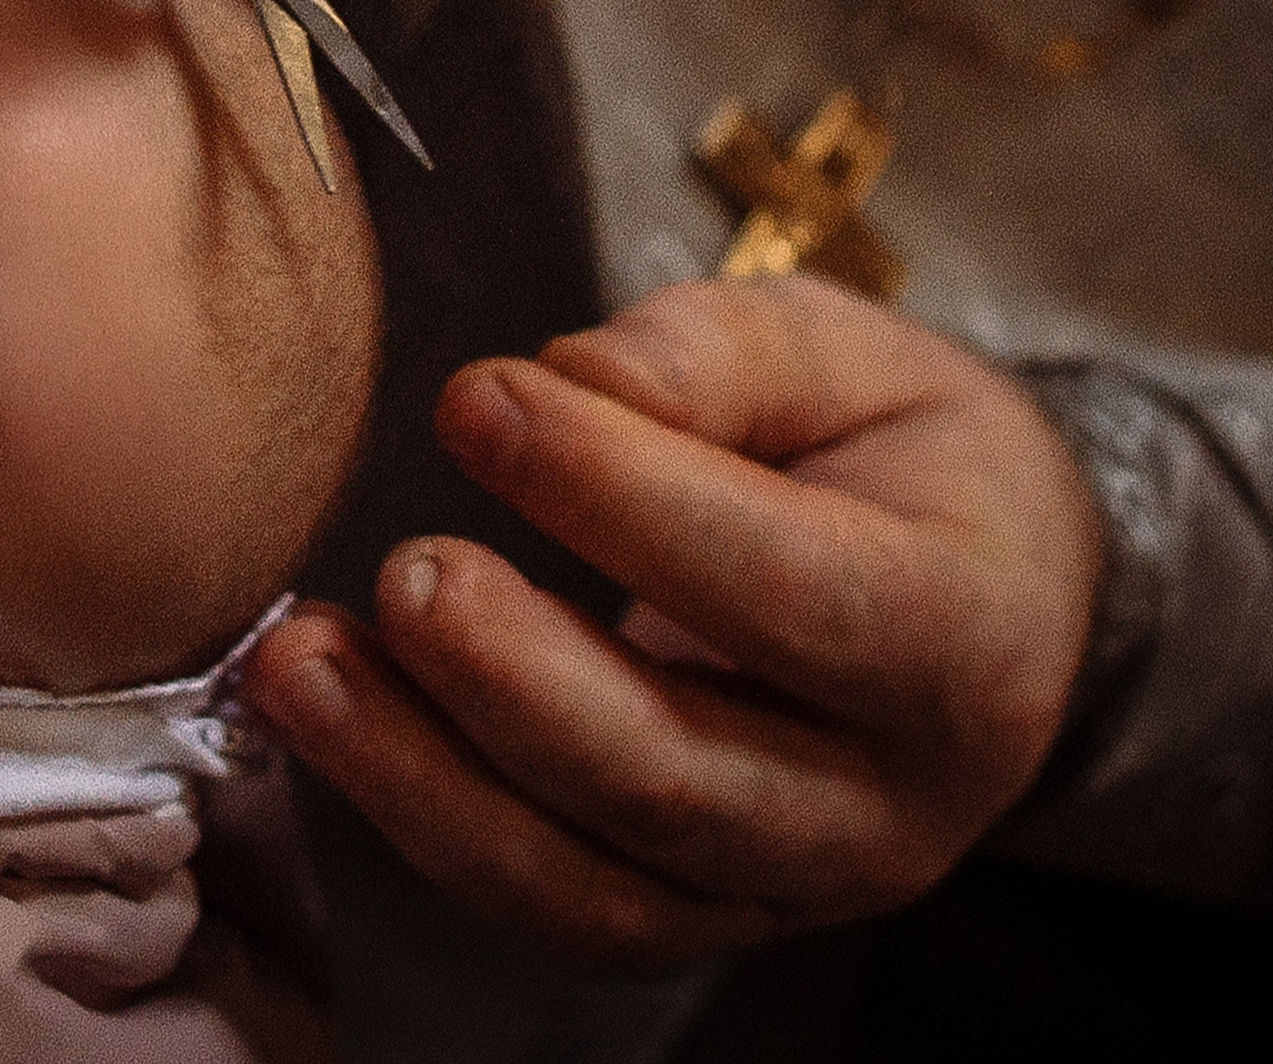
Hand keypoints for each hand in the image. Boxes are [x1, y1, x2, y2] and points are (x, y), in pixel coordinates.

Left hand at [242, 276, 1103, 970]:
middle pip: (672, 777)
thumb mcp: (841, 357)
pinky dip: (420, 820)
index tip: (477, 401)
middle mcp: (889, 804)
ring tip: (297, 663)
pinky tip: (329, 717)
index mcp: (960, 638)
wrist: (975, 601)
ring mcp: (787, 887)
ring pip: (588, 885)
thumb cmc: (891, 455)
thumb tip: (567, 379)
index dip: (622, 499)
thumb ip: (708, 355)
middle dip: (509, 679)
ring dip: (419, 778)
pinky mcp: (692, 917)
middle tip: (400, 569)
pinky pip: (546, 905)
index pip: (782, 590)